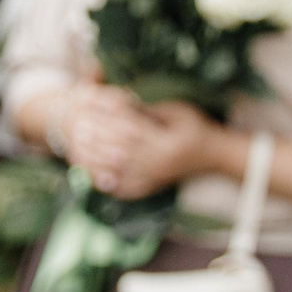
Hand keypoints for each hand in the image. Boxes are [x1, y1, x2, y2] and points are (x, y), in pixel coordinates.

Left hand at [64, 89, 218, 198]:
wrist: (215, 156)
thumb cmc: (196, 127)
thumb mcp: (178, 111)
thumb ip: (149, 110)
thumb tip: (118, 102)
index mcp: (169, 143)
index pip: (133, 130)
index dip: (112, 121)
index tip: (94, 110)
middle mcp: (161, 164)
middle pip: (122, 152)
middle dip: (98, 141)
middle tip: (78, 129)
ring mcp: (156, 178)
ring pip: (120, 172)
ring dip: (96, 162)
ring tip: (76, 150)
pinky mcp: (153, 188)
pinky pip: (125, 189)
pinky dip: (107, 182)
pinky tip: (90, 175)